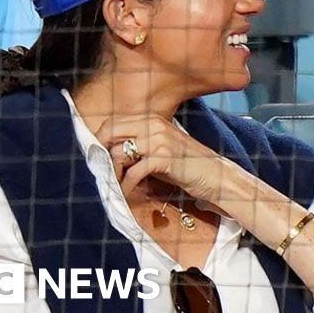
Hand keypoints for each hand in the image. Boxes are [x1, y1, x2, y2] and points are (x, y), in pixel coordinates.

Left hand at [97, 114, 240, 201]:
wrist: (217, 177)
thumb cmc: (187, 166)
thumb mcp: (161, 149)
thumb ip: (139, 145)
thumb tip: (108, 153)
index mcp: (152, 119)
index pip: (113, 123)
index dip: (99, 140)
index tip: (96, 158)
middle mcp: (154, 124)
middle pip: (110, 132)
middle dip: (100, 153)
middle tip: (99, 172)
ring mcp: (159, 140)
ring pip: (118, 153)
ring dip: (113, 173)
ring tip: (114, 185)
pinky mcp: (164, 158)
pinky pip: (133, 171)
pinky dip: (126, 185)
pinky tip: (127, 193)